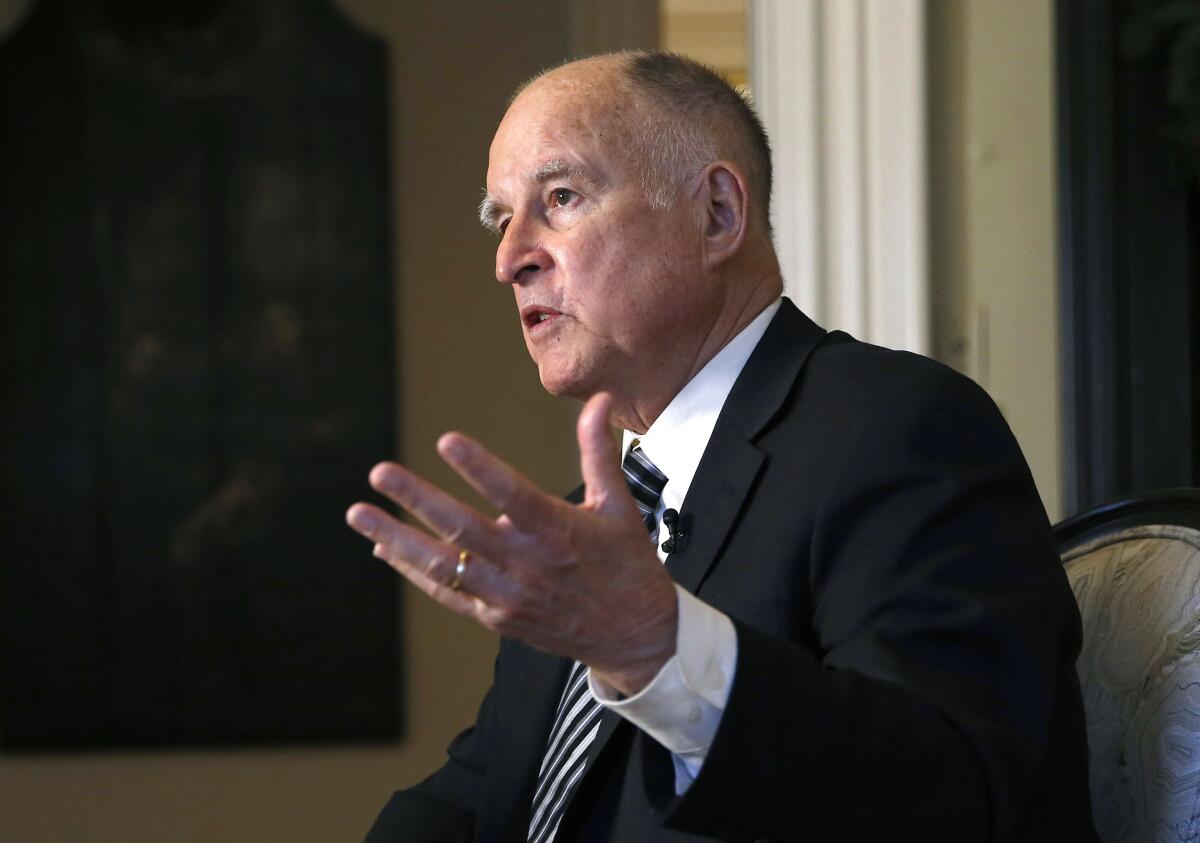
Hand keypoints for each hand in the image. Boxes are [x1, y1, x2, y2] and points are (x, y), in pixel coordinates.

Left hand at [346, 392, 677, 695]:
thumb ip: (598, 452)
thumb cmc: (627, 564)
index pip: (513, 495)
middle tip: (380, 472)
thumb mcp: (618, 506)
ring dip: (397, 538)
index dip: (479, 468)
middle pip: (463, 529)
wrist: (634, 637)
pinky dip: (414, 572)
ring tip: (359, 514)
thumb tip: (601, 401)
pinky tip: (385, 548)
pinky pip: (447, 594)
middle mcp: (528, 565)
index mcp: (559, 532)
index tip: (447, 441)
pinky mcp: (496, 618)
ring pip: (442, 565)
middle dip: (417, 499)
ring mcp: (507, 595)